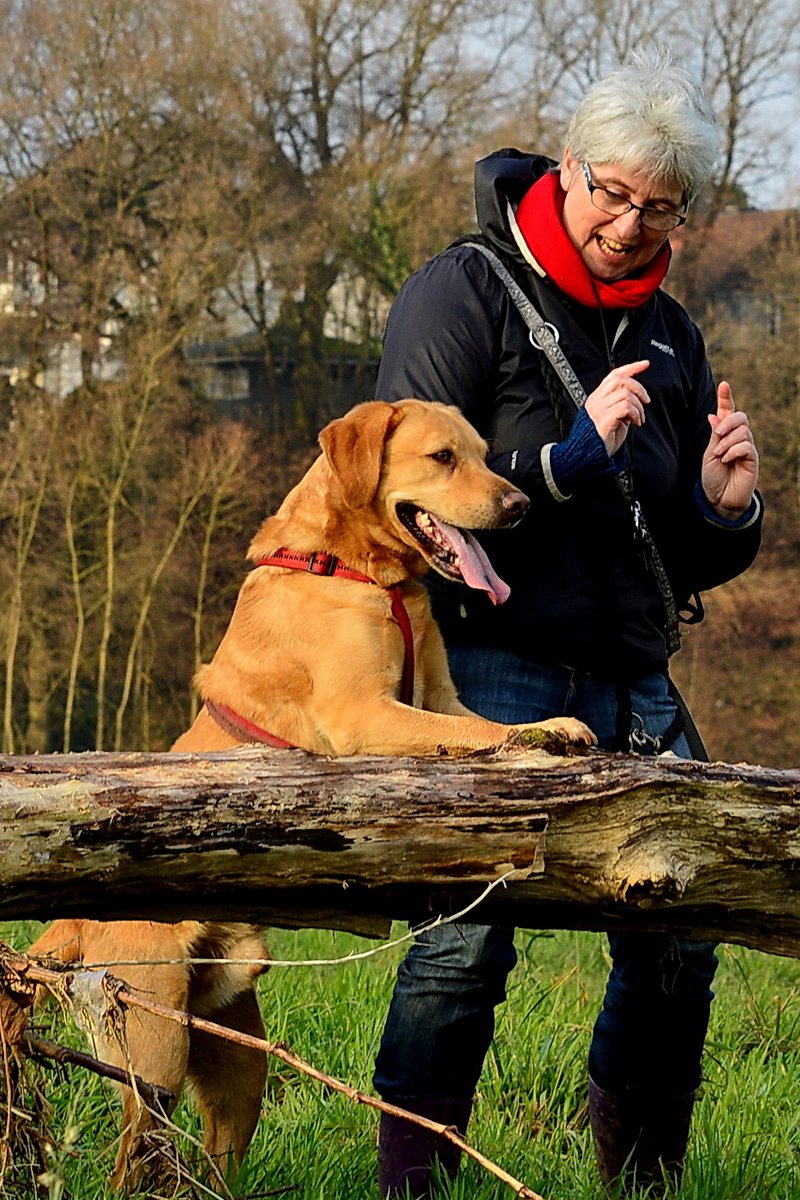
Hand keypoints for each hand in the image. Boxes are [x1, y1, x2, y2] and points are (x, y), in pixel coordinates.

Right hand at [584, 360, 650, 455]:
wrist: (585, 457)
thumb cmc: (598, 441)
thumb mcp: (613, 418)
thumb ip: (621, 406)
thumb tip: (636, 399)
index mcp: (597, 398)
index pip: (614, 375)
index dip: (631, 367)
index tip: (644, 364)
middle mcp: (596, 400)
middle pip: (620, 380)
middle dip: (639, 387)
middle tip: (646, 400)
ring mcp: (599, 409)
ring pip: (626, 394)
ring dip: (639, 406)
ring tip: (639, 418)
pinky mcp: (604, 418)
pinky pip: (626, 407)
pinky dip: (636, 414)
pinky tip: (635, 422)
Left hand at [701, 382, 758, 518]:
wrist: (719, 499)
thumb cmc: (713, 476)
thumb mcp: (709, 454)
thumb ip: (714, 435)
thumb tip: (715, 414)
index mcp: (724, 434)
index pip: (728, 412)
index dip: (726, 398)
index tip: (723, 384)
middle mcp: (737, 438)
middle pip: (740, 417)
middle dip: (728, 421)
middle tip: (718, 433)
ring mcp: (746, 448)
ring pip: (743, 431)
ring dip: (727, 441)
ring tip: (718, 454)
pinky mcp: (752, 459)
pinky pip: (746, 446)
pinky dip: (733, 451)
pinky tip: (726, 460)